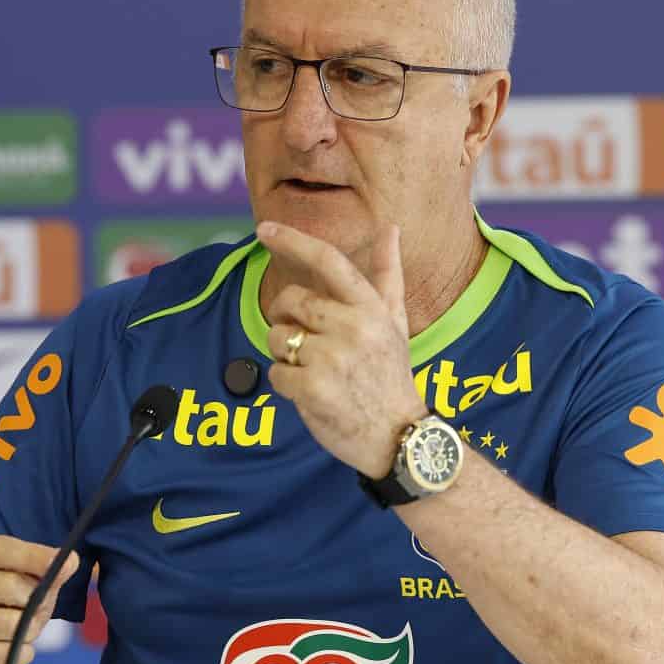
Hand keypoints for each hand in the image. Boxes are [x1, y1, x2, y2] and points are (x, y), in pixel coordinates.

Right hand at [0, 534, 72, 663]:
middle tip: (44, 604)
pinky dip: (23, 652)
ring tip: (28, 627)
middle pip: (5, 585)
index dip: (31, 554)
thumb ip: (43, 569)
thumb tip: (69, 562)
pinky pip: (6, 654)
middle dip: (36, 596)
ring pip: (9, 623)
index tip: (64, 561)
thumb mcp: (17, 577)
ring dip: (31, 627)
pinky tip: (15, 648)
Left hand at [259, 220, 426, 476]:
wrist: (399, 437)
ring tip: (316, 370)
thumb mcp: (395, 321)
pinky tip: (311, 393)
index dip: (293, 240)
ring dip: (286, 355)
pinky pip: (275, 373)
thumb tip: (390, 227)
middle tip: (306, 340)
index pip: (328, 261)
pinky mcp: (313, 390)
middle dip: (286, 318)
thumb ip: (387, 273)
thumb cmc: (390, 374)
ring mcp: (332, 359)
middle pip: (290, 301)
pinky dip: (285, 384)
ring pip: (278, 338)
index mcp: (370, 308)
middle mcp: (353, 328)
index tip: (264, 229)